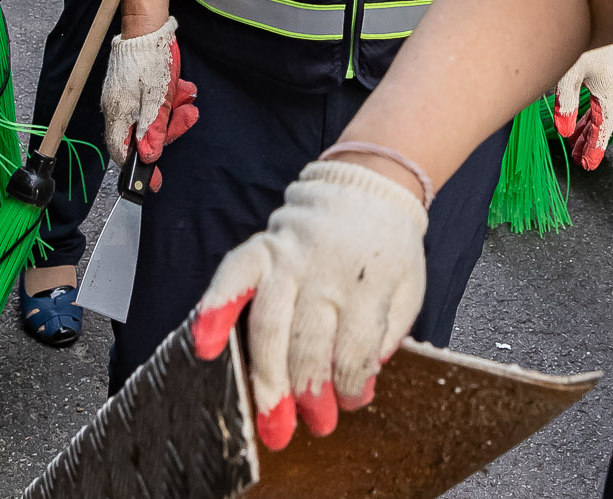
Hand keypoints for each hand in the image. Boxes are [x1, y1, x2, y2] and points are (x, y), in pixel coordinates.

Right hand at [101, 16, 198, 165]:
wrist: (148, 28)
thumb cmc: (150, 61)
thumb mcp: (157, 100)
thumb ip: (152, 130)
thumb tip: (148, 157)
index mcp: (119, 115)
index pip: (123, 152)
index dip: (139, 169)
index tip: (154, 182)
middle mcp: (120, 109)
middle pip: (143, 135)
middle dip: (168, 128)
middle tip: (186, 117)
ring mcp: (128, 97)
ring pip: (153, 117)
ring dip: (174, 111)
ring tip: (187, 98)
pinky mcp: (137, 87)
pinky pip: (155, 102)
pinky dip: (170, 98)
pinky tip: (183, 90)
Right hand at [192, 159, 426, 449]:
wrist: (369, 185)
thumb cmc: (388, 248)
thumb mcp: (407, 291)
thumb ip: (387, 335)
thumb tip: (361, 381)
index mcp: (369, 284)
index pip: (355, 349)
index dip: (352, 385)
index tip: (350, 403)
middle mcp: (326, 271)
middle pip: (309, 345)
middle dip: (308, 394)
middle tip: (311, 427)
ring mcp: (289, 258)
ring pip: (270, 326)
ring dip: (267, 378)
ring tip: (269, 418)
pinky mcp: (262, 247)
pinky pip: (233, 278)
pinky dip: (215, 310)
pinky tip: (205, 344)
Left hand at [553, 42, 612, 169]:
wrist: (586, 2)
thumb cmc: (580, 34)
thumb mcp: (567, 73)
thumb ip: (565, 103)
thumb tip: (564, 129)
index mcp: (610, 86)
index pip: (605, 125)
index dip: (596, 146)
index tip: (589, 163)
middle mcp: (612, 80)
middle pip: (602, 117)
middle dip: (589, 138)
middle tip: (579, 158)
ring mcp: (606, 71)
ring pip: (597, 105)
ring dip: (585, 123)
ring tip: (574, 142)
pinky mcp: (598, 62)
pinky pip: (593, 94)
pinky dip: (584, 107)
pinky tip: (574, 115)